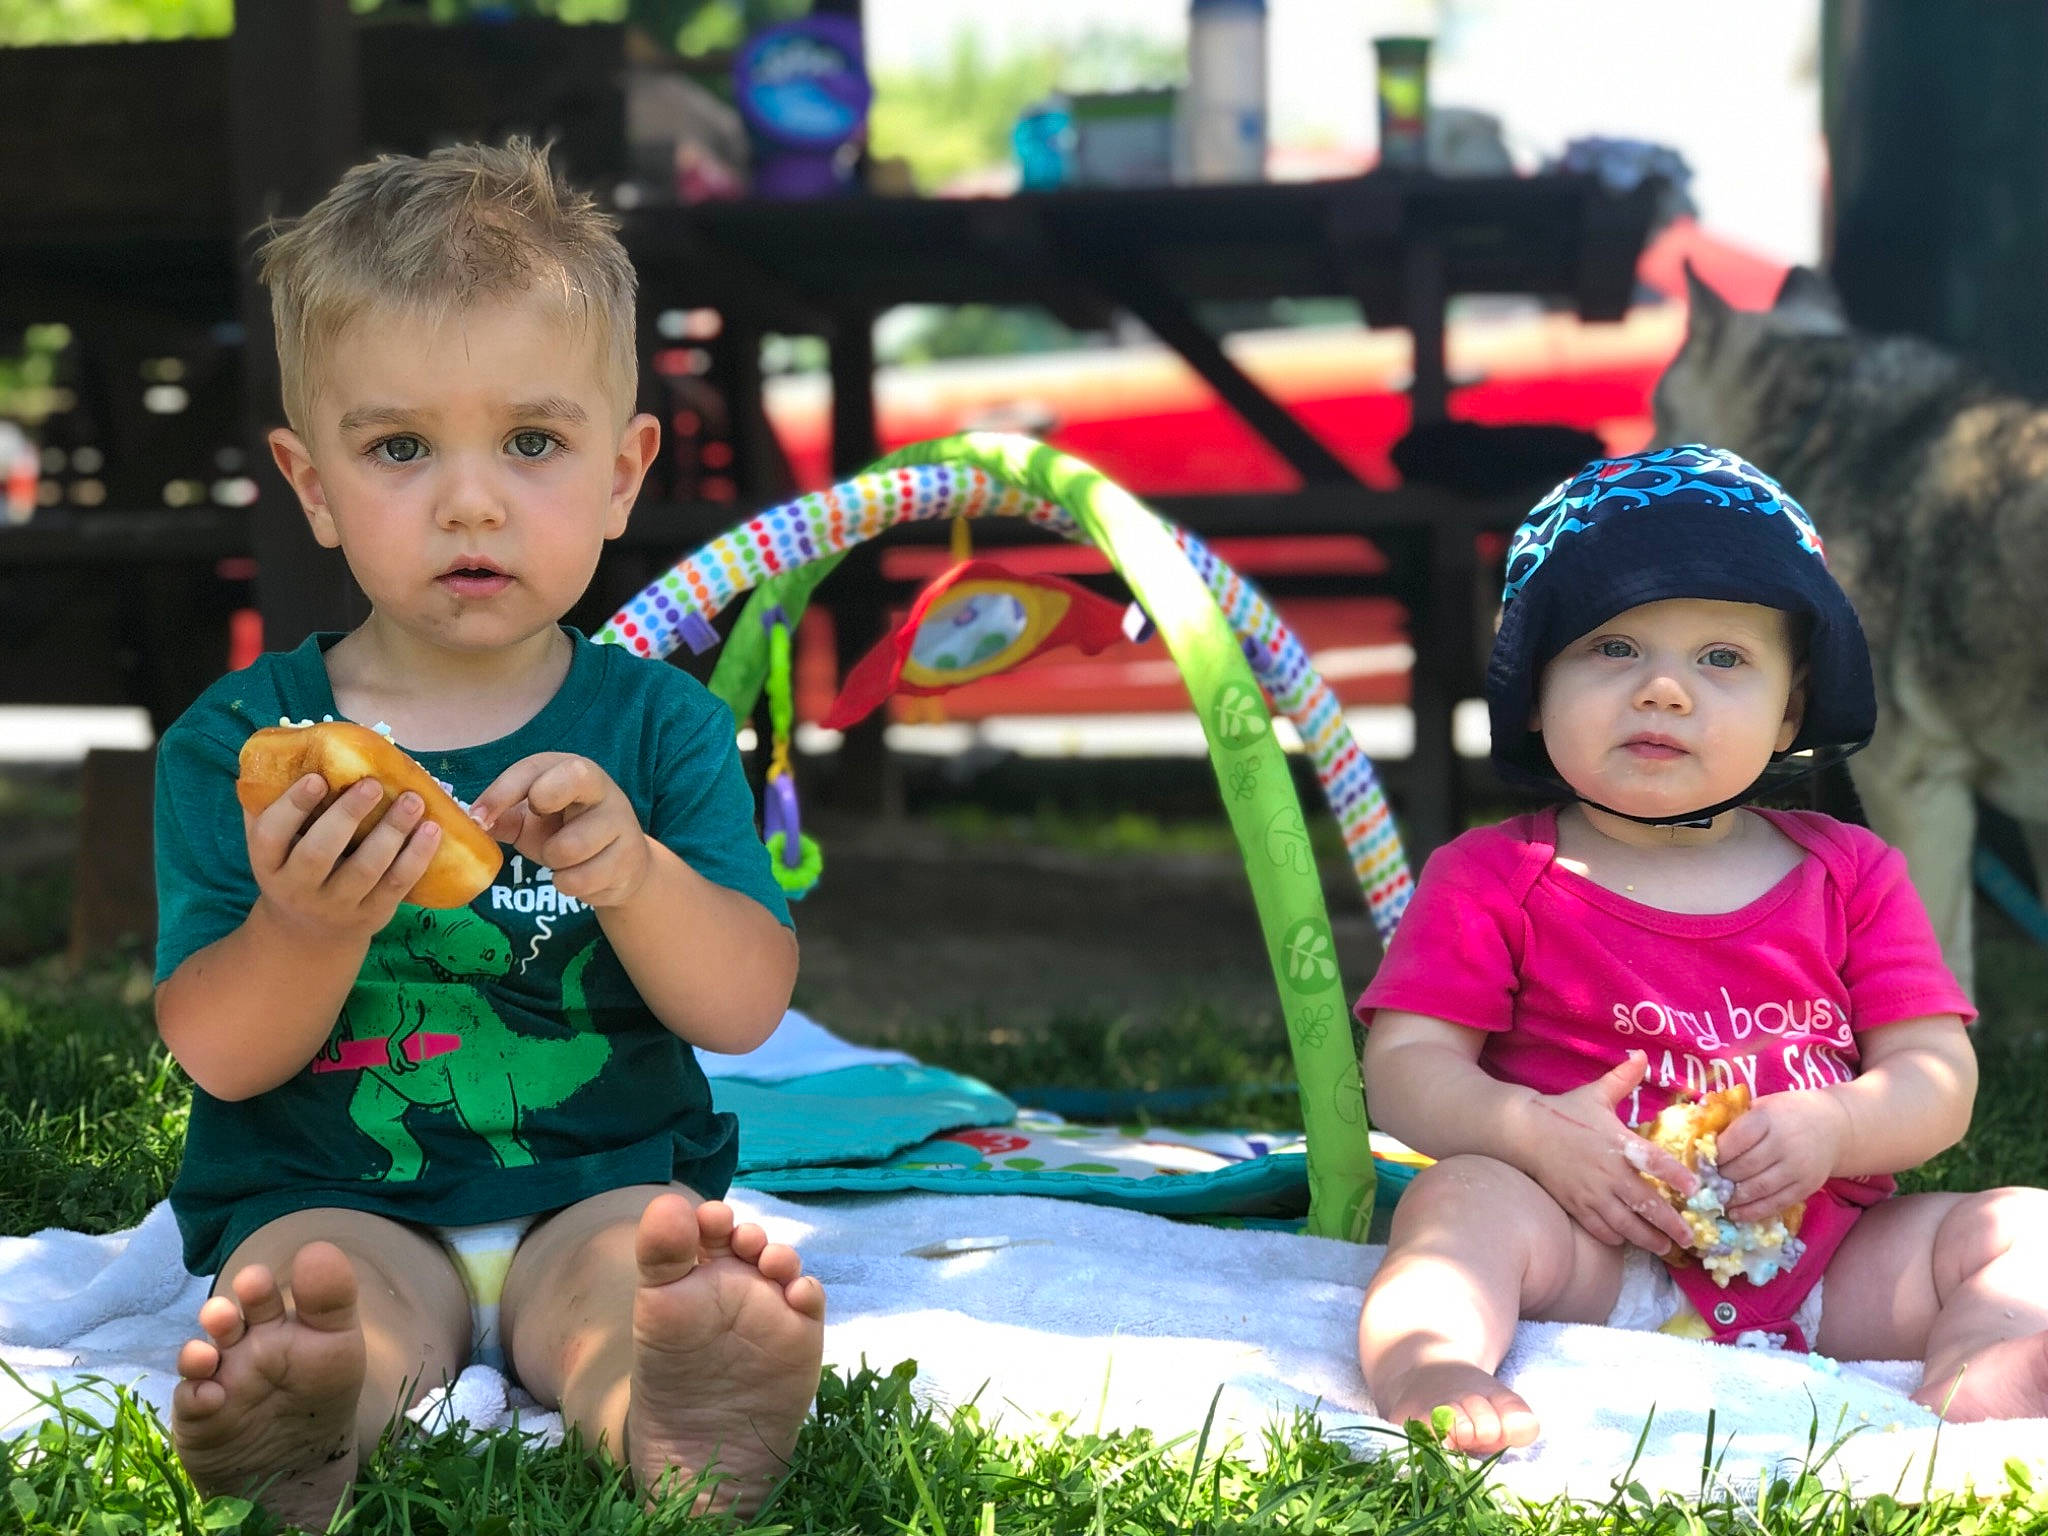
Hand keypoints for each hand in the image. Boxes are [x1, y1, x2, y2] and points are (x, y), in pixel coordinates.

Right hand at [244, 774, 441, 941]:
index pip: (270, 835)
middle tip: (372, 784)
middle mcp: (298, 888)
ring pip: (365, 870)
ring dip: (392, 832)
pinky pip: (397, 885)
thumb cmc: (293, 867)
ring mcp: (337, 905)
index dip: (292, 806)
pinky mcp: (372, 915)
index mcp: (268, 864)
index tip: (317, 778)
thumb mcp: (275, 845)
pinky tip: (431, 829)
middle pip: (318, 854)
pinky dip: (417, 856)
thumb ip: (273, 805)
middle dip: (347, 815)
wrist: (309, 932)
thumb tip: (288, 746)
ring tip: (413, 800)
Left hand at [470, 753, 651, 907]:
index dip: (503, 791)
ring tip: (561, 858)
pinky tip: (579, 875)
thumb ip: (502, 816)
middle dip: (545, 798)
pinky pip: (580, 880)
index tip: (478, 818)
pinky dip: (567, 884)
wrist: (621, 865)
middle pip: (575, 776)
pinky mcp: (629, 859)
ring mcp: (620, 822)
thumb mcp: (530, 820)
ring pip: (569, 846)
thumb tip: (470, 822)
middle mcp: (601, 788)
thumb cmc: (567, 833)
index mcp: (571, 770)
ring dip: (552, 860)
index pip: (535, 768)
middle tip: (538, 819)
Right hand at [1519, 1052, 1700, 1254]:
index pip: (1654, 1162)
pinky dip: (1616, 1237)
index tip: (1695, 1190)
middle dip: (1671, 1224)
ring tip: (1665, 1247)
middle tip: (1689, 1238)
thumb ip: (1622, 1078)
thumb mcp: (1595, 1094)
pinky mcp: (1575, 1205)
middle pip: (1646, 1204)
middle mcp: (1608, 1172)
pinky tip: (1627, 1240)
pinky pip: (1600, 1229)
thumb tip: (1641, 1054)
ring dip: (1648, 1238)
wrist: (1523, 1132)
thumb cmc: (1564, 1112)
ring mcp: (1591, 1193)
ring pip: (1626, 1224)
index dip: (1677, 1176)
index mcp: (1618, 1143)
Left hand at [1712, 1091, 1847, 1222]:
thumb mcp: (1762, 1106)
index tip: (1701, 1160)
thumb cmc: (1787, 1113)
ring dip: (1733, 1198)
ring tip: (1716, 1200)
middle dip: (1720, 1177)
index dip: (1715, 1153)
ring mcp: (1798, 1168)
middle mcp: (1785, 1143)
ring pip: (1758, 1188)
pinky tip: (1736, 1214)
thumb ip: (1734, 1119)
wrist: (1835, 1126)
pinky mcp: (1807, 1187)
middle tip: (1704, 1182)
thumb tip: (1697, 1131)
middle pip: (1744, 1167)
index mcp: (1768, 1118)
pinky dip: (1753, 1212)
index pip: (1735, 1140)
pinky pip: (1776, 1203)